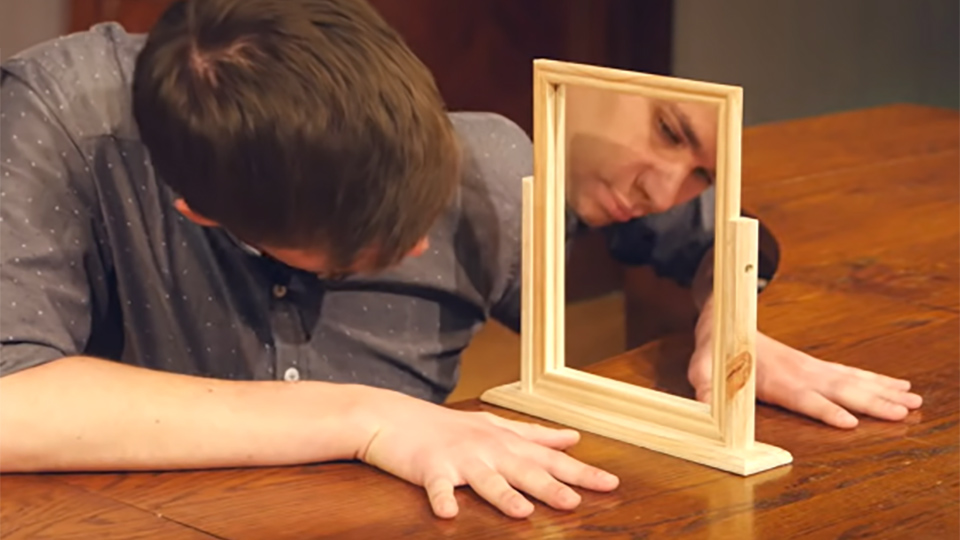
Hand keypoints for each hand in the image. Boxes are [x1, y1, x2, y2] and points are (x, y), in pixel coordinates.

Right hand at [355, 391, 618, 518]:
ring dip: (504, 495)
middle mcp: (488, 449)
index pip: (550, 457)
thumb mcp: (495, 426)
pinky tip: (449, 514)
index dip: (580, 471)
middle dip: (551, 486)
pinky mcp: (429, 468)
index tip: (611, 483)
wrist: (395, 417)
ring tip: (523, 512)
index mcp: (505, 442)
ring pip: (485, 480)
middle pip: (525, 470)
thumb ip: (535, 434)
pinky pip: (437, 487)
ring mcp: (459, 458)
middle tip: (576, 502)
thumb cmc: (447, 426)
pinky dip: (442, 499)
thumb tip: (572, 437)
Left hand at [688, 299, 922, 428]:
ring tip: (913, 401)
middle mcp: (799, 372)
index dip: (824, 410)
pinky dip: (877, 380)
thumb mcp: (701, 369)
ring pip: (853, 380)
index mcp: (773, 378)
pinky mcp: (816, 367)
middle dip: (871, 402)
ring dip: (883, 391)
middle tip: (903, 412)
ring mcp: (811, 367)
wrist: (725, 320)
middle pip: (840, 390)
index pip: (803, 397)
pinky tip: (900, 387)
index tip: (849, 422)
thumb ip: (705, 388)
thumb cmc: (714, 352)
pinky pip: (851, 373)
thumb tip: (705, 406)